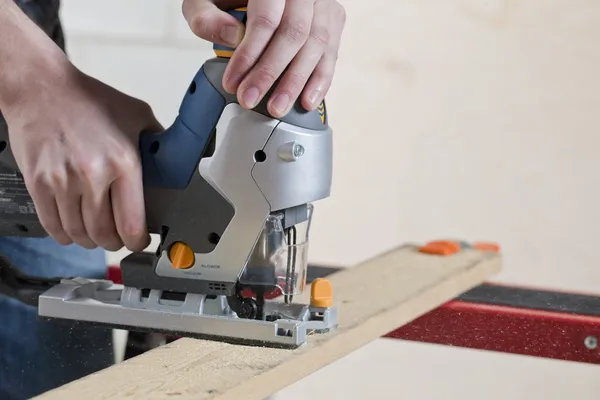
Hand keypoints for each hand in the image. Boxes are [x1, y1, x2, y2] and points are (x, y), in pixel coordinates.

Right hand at [2, 61, 161, 251]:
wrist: (43, 88)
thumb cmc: (90, 101)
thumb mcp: (137, 115)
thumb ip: (158, 143)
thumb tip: (176, 162)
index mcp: (122, 162)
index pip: (131, 222)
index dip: (136, 241)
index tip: (138, 242)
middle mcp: (92, 175)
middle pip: (104, 234)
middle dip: (114, 242)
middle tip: (118, 238)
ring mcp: (61, 181)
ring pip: (78, 234)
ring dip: (90, 240)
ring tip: (96, 233)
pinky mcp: (37, 183)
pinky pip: (52, 225)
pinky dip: (64, 234)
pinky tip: (72, 229)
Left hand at [182, 0, 345, 117]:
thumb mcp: (204, 0)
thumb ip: (207, 18)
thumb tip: (233, 38)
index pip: (265, 20)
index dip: (249, 55)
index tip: (234, 83)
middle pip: (294, 34)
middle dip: (270, 74)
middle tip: (250, 99)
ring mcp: (321, 4)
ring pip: (316, 45)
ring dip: (296, 82)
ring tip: (277, 106)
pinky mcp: (332, 19)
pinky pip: (331, 52)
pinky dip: (320, 80)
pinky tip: (306, 100)